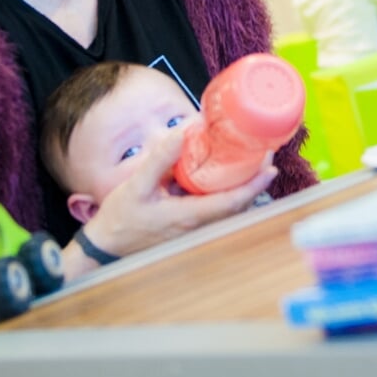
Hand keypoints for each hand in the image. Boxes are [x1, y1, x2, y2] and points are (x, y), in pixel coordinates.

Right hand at [81, 127, 273, 260]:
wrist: (106, 245)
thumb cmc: (120, 217)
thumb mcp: (137, 184)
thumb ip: (161, 158)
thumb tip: (186, 131)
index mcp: (188, 216)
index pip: (231, 202)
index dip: (254, 185)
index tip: (270, 168)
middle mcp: (198, 226)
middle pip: (237, 205)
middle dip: (254, 181)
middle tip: (265, 156)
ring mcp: (195, 230)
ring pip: (229, 209)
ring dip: (243, 187)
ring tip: (252, 161)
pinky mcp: (190, 228)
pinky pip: (216, 210)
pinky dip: (226, 193)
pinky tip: (225, 175)